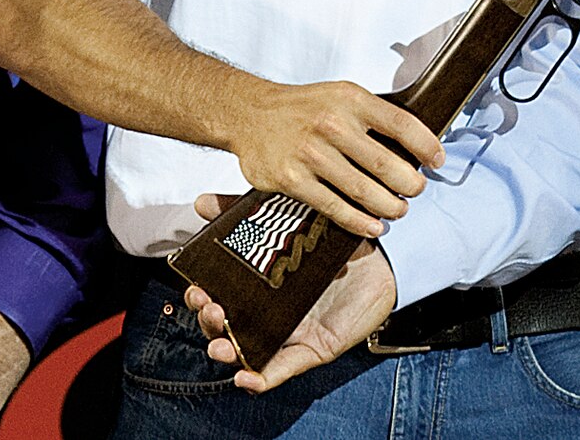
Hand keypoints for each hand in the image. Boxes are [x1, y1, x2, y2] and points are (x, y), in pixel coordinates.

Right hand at [183, 195, 397, 391]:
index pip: (219, 298)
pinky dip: (260, 378)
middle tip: (208, 307)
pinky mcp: (311, 350)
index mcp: (258, 287)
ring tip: (219, 343)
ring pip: (246, 353)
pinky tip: (243, 377)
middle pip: (226, 328)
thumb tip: (202, 202)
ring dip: (226, 351)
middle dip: (209, 322)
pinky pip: (281, 370)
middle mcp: (269, 313)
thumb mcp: (288, 224)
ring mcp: (289, 333)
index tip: (193, 288)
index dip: (200, 298)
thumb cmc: (333, 244)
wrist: (386, 256)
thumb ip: (245, 215)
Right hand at [226, 78, 444, 237]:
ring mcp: (312, 153)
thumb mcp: (340, 96)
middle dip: (410, 185)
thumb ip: (373, 116)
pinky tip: (373, 226)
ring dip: (388, 207)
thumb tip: (416, 144)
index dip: (426, 145)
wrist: (249, 114)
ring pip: (364, 191)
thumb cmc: (303, 108)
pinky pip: (335, 207)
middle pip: (387, 164)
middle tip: (416, 191)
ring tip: (398, 210)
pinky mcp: (293, 179)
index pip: (401, 123)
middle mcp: (333, 124)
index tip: (438, 161)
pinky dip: (359, 222)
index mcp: (351, 99)